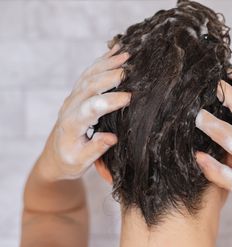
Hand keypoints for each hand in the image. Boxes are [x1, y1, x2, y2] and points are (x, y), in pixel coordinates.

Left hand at [37, 44, 130, 180]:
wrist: (55, 155)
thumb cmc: (70, 161)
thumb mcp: (81, 161)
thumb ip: (95, 149)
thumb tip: (112, 137)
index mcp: (71, 124)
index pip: (90, 109)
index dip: (109, 101)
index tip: (129, 98)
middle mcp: (70, 106)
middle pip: (89, 86)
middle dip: (110, 76)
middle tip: (130, 70)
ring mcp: (73, 97)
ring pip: (89, 75)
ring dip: (107, 64)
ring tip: (126, 55)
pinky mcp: (77, 93)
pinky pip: (89, 73)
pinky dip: (102, 61)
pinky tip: (115, 52)